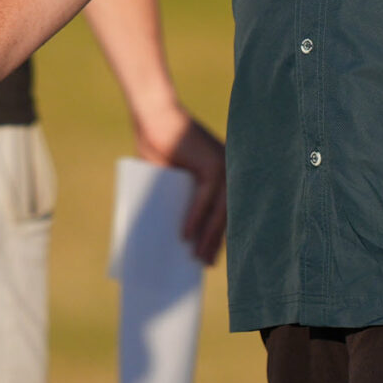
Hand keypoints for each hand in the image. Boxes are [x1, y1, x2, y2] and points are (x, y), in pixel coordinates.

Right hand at [134, 106, 226, 263]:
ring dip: (208, 237)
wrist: (153, 117)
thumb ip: (180, 200)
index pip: (225, 211)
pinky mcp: (212, 164)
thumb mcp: (171, 179)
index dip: (219, 236)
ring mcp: (224, 166)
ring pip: (219, 211)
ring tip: (197, 259)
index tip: (212, 258)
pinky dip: (195, 218)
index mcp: (222, 173)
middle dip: (215, 242)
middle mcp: (229, 170)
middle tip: (205, 265)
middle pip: (226, 215)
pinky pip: (205, 199)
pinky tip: (185, 236)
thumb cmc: (159, 146)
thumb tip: (178, 233)